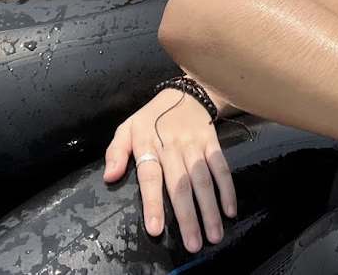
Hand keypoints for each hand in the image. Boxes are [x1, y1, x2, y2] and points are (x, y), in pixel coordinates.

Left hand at [104, 89, 235, 252]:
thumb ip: (116, 152)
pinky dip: (227, 188)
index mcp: (149, 144)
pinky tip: (229, 210)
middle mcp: (173, 146)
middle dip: (188, 216)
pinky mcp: (212, 142)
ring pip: (203, 179)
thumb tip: (109, 177)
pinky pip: (221, 167)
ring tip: (213, 235)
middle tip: (193, 244)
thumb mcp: (127, 128)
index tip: (156, 228)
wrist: (184, 93)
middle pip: (181, 184)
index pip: (150, 176)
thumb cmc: (151, 118)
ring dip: (209, 209)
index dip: (153, 202)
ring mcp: (194, 145)